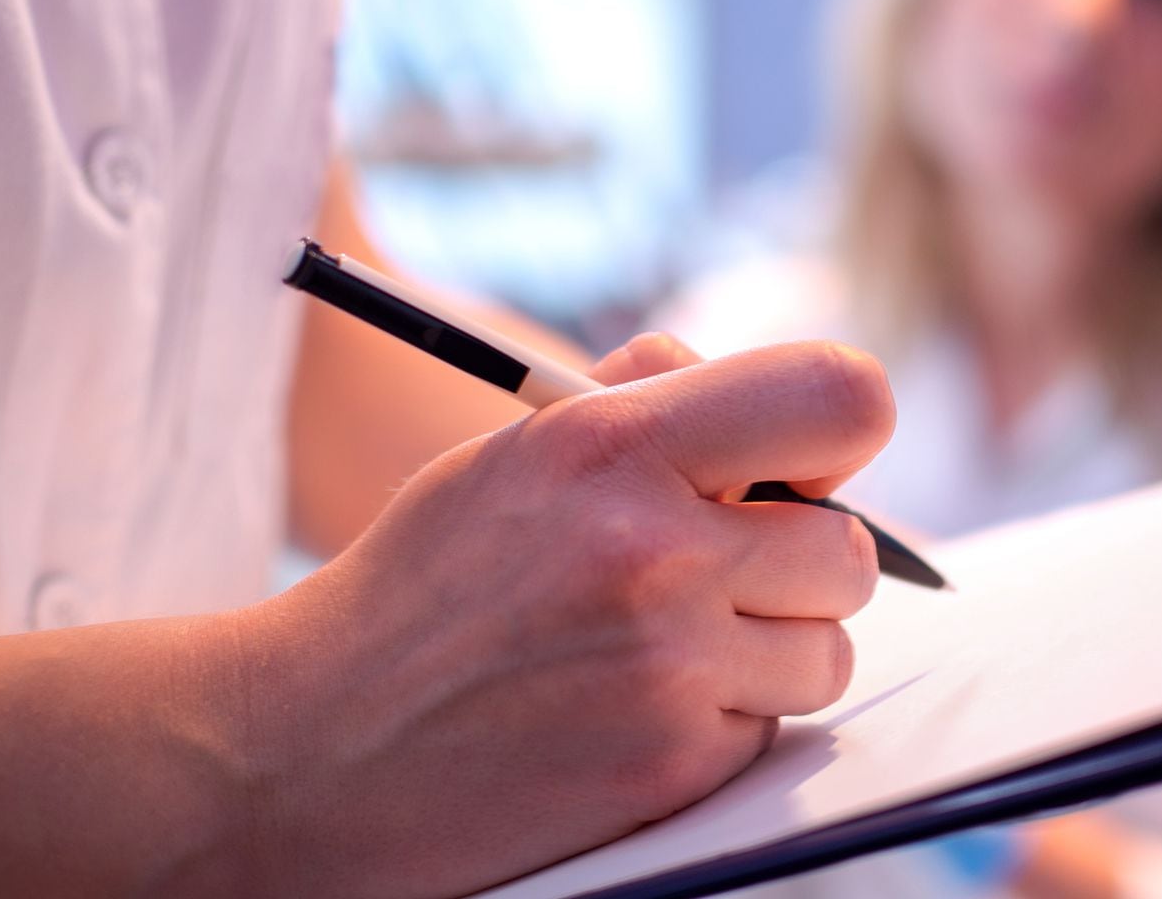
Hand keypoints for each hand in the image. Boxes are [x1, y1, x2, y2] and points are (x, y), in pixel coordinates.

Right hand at [232, 335, 893, 896]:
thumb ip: (651, 406)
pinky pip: (772, 728)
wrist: (313, 745)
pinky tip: (635, 707)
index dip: (842, 429)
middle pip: (849, 549)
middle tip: (722, 571)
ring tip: (667, 646)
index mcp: (610, 443)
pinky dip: (724, 720)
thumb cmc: (427, 584)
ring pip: (829, 650)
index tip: (804, 466)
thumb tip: (789, 411)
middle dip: (800, 562)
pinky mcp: (671, 765)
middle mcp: (652, 549)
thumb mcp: (518, 450)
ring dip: (771, 650)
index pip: (838, 397)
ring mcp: (667, 667)